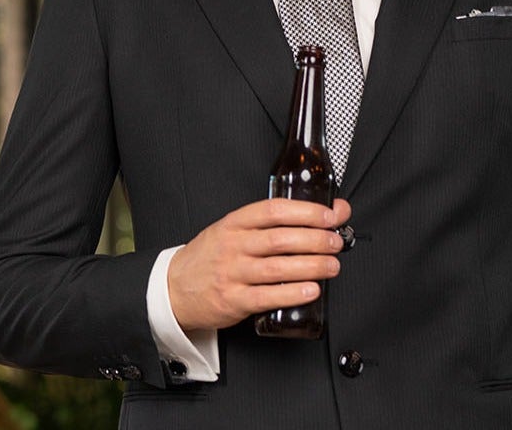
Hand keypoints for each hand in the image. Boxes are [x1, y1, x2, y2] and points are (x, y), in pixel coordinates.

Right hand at [166, 197, 351, 332]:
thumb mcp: (233, 231)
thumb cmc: (211, 257)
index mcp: (234, 223)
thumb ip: (272, 225)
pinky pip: (268, 296)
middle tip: (335, 243)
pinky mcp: (234, 300)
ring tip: (332, 266)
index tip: (329, 215)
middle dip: (315, 240)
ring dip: (312, 266)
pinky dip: (293, 293)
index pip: (273, 211)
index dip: (306, 211)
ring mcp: (232, 273)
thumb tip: (321, 214)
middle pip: (280, 239)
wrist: (175, 287)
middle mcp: (233, 246)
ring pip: (278, 267)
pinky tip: (312, 290)